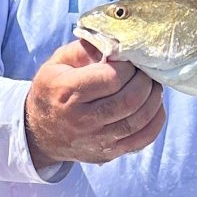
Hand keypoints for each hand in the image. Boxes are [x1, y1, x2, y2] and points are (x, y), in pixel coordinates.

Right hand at [24, 40, 165, 169]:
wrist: (40, 133)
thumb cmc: (53, 90)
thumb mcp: (58, 62)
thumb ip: (87, 48)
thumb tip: (118, 43)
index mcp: (66, 91)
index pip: (113, 78)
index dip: (128, 66)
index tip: (128, 60)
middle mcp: (81, 119)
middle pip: (130, 99)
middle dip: (145, 80)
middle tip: (144, 72)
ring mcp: (96, 140)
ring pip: (140, 119)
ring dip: (154, 98)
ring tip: (151, 86)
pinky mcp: (108, 153)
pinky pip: (143, 139)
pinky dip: (156, 120)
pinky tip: (153, 106)